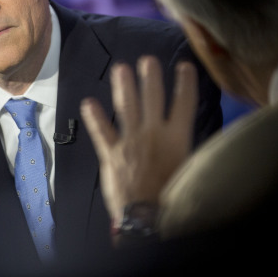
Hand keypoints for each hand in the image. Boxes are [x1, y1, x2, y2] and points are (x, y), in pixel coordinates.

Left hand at [80, 56, 197, 225]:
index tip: (183, 66)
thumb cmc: (174, 195)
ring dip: (123, 86)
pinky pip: (101, 131)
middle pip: (152, 98)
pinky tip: (88, 103)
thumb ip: (184, 147)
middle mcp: (153, 133)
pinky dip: (95, 117)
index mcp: (176, 137)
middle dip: (150, 77)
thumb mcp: (189, 168)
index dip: (185, 82)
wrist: (147, 216)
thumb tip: (185, 132)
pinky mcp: (111, 153)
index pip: (184, 103)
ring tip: (121, 69)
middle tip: (147, 60)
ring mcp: (130, 141)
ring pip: (127, 107)